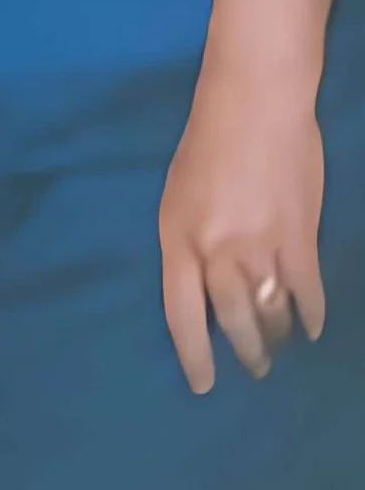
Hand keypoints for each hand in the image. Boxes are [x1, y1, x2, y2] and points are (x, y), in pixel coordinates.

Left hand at [158, 61, 326, 392]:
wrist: (254, 105)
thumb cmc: (206, 144)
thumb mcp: (177, 197)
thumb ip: (190, 243)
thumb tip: (206, 286)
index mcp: (177, 239)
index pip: (181, 314)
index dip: (193, 355)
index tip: (203, 385)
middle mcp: (216, 251)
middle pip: (231, 320)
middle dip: (244, 351)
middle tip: (253, 368)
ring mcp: (260, 247)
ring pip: (270, 311)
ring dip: (275, 334)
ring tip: (279, 346)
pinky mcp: (299, 238)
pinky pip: (306, 291)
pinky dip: (310, 313)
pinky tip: (312, 327)